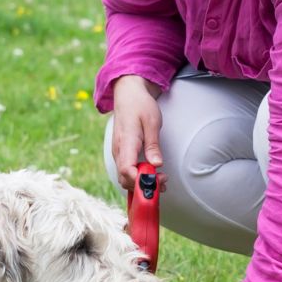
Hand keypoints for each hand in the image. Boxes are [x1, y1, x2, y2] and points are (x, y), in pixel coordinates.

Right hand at [108, 75, 163, 189]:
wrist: (128, 95)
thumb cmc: (141, 106)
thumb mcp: (152, 122)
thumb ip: (153, 145)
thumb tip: (156, 165)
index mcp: (126, 142)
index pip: (127, 170)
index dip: (140, 181)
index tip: (156, 181)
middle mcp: (118, 151)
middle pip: (125, 179)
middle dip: (143, 186)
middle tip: (163, 180)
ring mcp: (118, 153)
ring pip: (124, 178)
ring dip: (141, 183)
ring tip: (161, 179)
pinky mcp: (121, 153)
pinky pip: (125, 171)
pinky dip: (137, 177)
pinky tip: (151, 174)